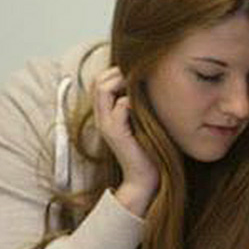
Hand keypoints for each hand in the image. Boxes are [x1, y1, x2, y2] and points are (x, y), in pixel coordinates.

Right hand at [91, 66, 157, 216]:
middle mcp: (102, 117)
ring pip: (102, 89)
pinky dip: (131, 100)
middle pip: (97, 80)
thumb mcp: (143, 121)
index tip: (137, 71)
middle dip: (117, 71)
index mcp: (107, 113)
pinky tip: (143, 103)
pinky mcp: (116, 133)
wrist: (145, 178)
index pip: (99, 80)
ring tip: (139, 83)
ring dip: (121, 80)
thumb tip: (150, 82)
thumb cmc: (149, 150)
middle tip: (140, 73)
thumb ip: (140, 104)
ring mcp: (107, 125)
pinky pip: (119, 107)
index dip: (115, 71)